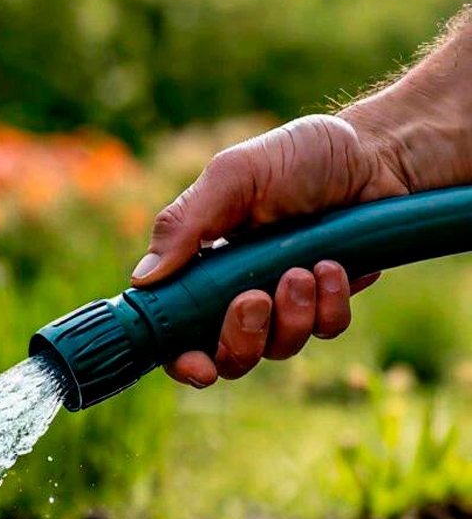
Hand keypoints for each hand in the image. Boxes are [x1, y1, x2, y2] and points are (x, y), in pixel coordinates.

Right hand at [133, 113, 408, 386]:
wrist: (376, 152)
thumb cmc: (298, 156)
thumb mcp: (233, 176)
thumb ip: (185, 224)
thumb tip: (142, 279)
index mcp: (201, 270)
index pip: (177, 336)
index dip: (182, 361)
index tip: (198, 366)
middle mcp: (237, 295)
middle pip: (227, 358)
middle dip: (240, 339)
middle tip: (254, 298)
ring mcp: (284, 305)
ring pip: (278, 349)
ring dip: (290, 316)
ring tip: (305, 269)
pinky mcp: (327, 304)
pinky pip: (324, 331)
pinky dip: (328, 306)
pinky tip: (333, 266)